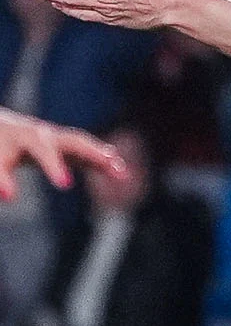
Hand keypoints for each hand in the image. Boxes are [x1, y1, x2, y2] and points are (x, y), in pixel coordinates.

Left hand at [0, 109, 124, 198]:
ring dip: (104, 158)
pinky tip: (120, 174)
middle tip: (111, 162)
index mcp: (28, 136)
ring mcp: (59, 140)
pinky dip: (103, 163)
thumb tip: (9, 197)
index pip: (43, 150)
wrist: (2, 128)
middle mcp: (47, 134)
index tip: (65, 185)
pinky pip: (88, 154)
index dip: (54, 167)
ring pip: (86, 146)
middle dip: (92, 152)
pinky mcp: (66, 149)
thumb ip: (1, 178)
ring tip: (123, 173)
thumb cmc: (0, 147)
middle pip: (74, 141)